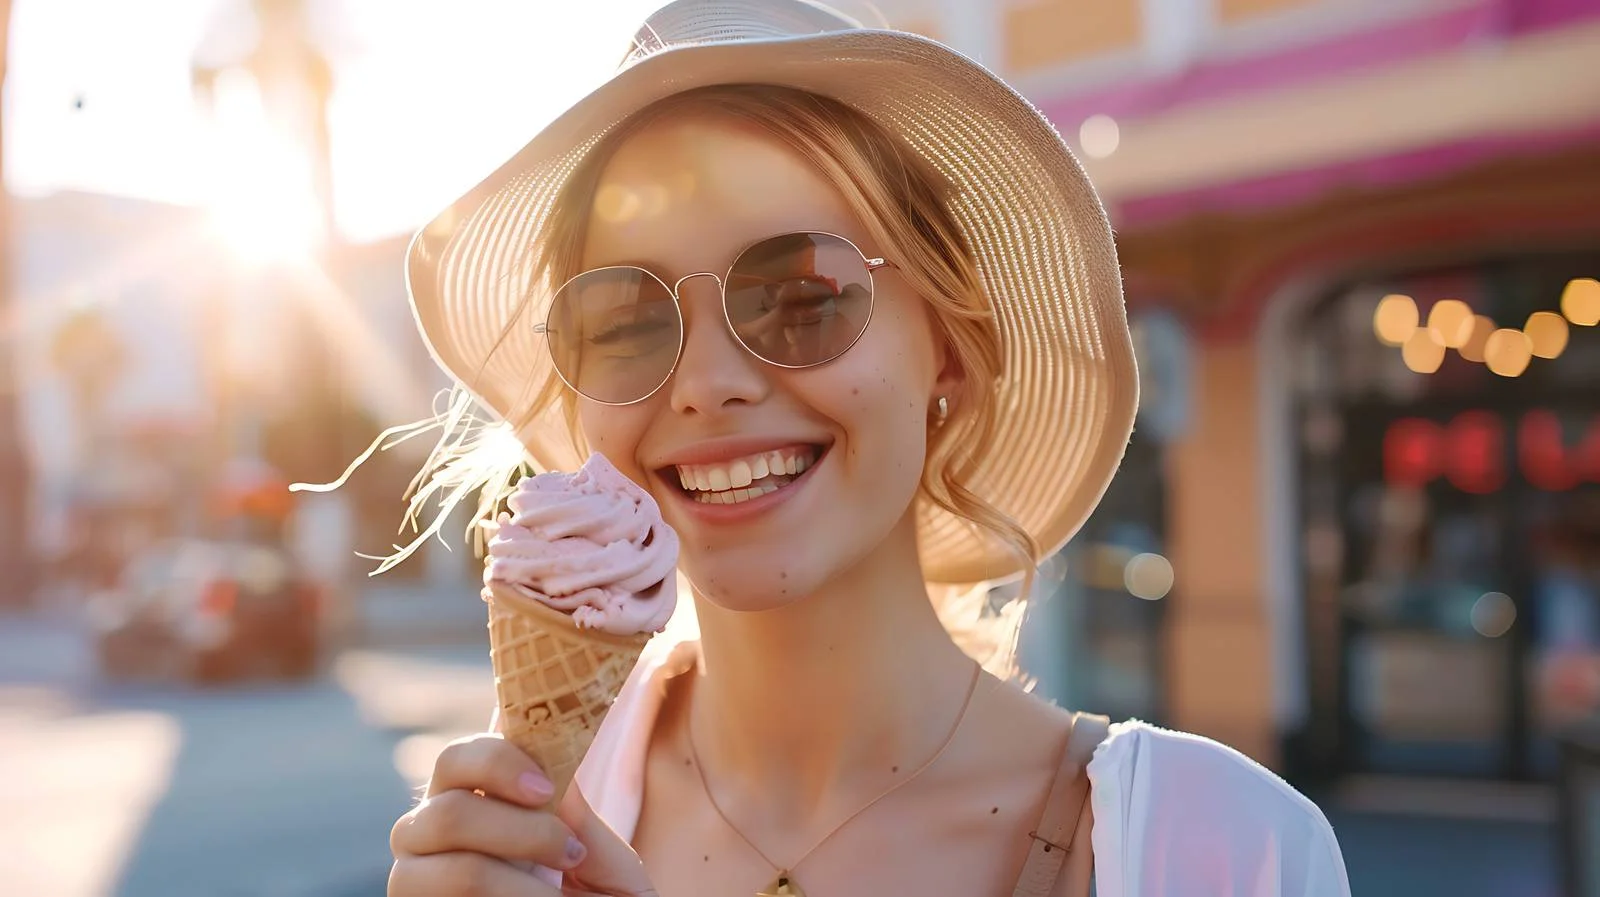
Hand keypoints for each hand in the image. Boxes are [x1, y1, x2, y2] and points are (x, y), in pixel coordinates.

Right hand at [389, 733, 656, 895]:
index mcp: (474, 804)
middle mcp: (433, 841)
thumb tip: (558, 768)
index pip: (456, 760)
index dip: (495, 763)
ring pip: (456, 870)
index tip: (547, 788)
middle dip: (518, 830)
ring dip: (518, 882)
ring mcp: (421, 884)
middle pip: (445, 812)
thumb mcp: (604, 864)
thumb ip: (580, 821)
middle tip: (569, 851)